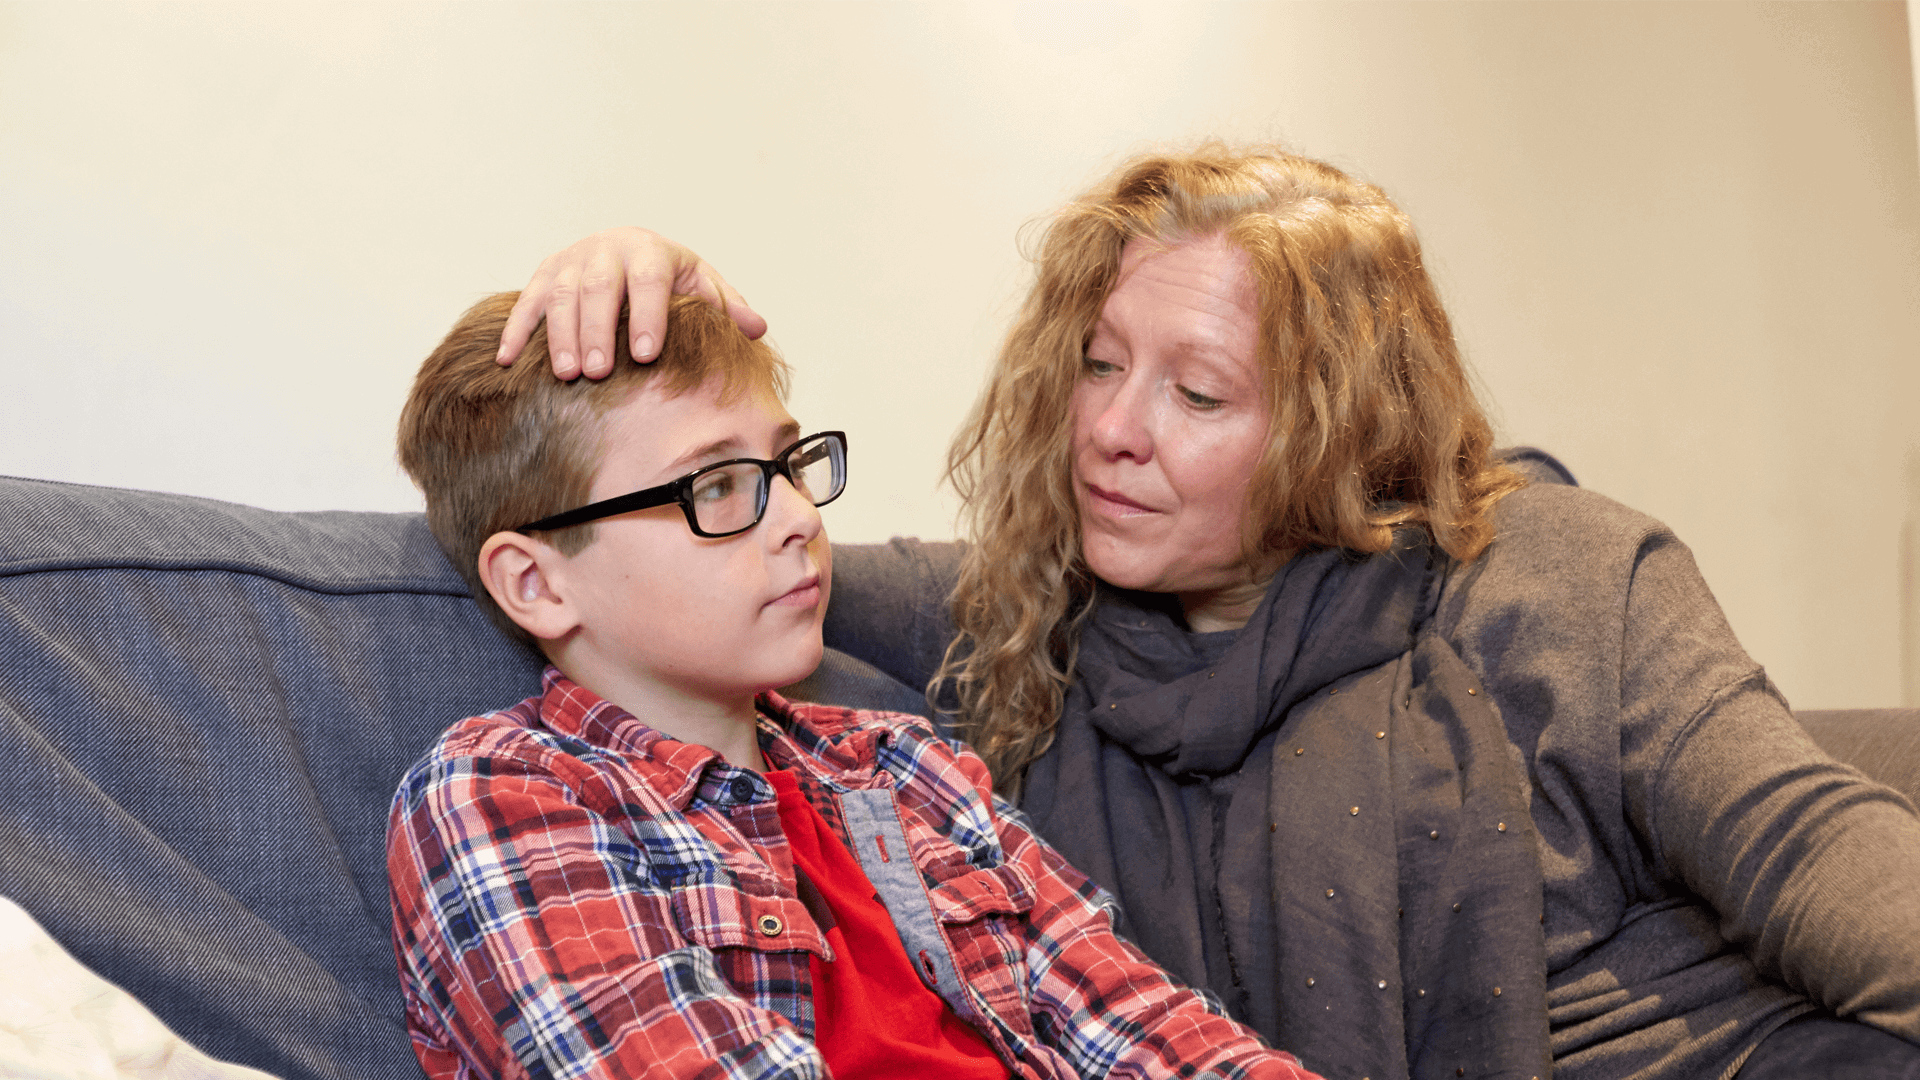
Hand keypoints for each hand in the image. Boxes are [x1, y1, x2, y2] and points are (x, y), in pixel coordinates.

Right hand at [498, 227, 766, 379]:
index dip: (648, 316)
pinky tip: (507, 361)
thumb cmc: (672, 279)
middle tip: (598, 373)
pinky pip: (527, 300)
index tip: (646, 355)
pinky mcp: (545, 272)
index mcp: (650, 250)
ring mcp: (571, 258)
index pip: (648, 280)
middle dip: (597, 330)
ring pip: (560, 294)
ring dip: (560, 334)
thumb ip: (727, 306)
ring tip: (566, 374)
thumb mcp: (701, 286)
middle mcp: (607, 247)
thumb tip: (757, 328)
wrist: (631, 250)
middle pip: (598, 287)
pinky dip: (516, 330)